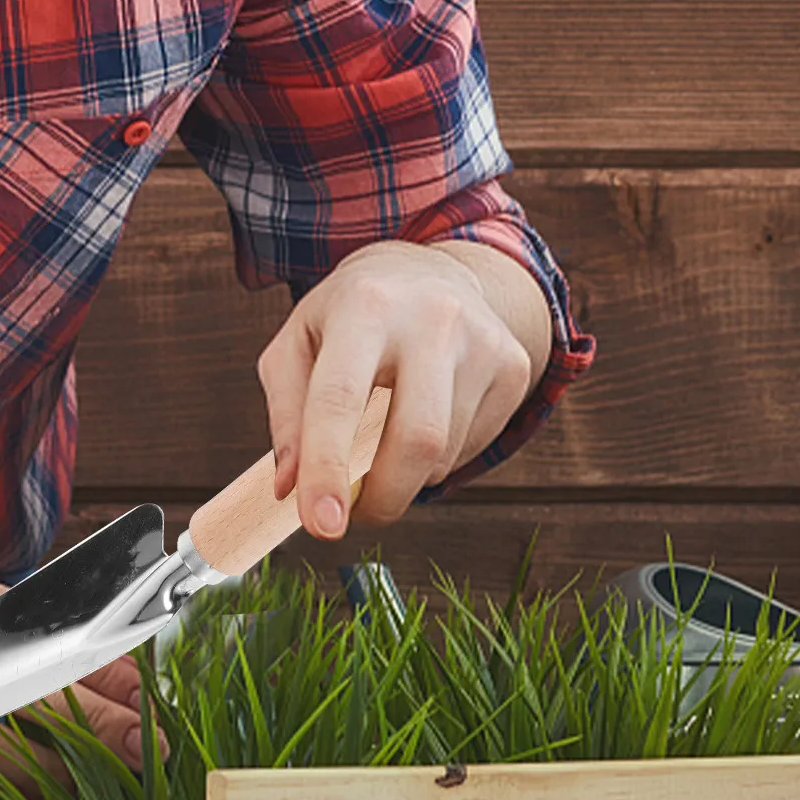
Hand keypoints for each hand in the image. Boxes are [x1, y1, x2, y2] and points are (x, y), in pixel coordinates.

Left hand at [259, 240, 533, 536]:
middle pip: (416, 437)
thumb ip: (286, 416)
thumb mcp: (297, 345)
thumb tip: (289, 488)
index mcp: (364, 305)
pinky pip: (473, 447)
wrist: (428, 273)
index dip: (328, 468)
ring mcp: (482, 340)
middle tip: (353, 515)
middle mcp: (431, 316)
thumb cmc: (349, 317)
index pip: (341, 399)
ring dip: (405, 477)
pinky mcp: (512, 364)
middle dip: (382, 497)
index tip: (321, 526)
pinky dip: (437, 459)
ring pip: (444, 452)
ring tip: (382, 443)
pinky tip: (421, 419)